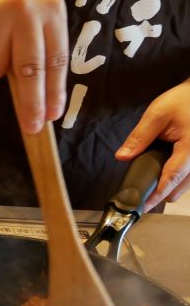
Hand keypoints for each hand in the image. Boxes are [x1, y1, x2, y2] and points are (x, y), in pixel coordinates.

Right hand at [0, 0, 68, 134]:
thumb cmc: (17, 9)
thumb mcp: (39, 20)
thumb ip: (43, 54)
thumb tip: (43, 105)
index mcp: (51, 9)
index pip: (56, 58)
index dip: (53, 91)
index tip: (51, 117)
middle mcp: (24, 8)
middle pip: (28, 68)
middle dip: (30, 102)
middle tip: (31, 126)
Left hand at [116, 80, 189, 210]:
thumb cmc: (184, 99)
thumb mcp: (157, 114)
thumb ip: (139, 137)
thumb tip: (122, 156)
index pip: (172, 177)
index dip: (157, 195)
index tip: (144, 206)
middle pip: (181, 185)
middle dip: (163, 193)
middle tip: (144, 199)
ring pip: (187, 182)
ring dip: (171, 187)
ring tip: (152, 192)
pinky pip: (189, 175)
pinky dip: (177, 178)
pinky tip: (165, 177)